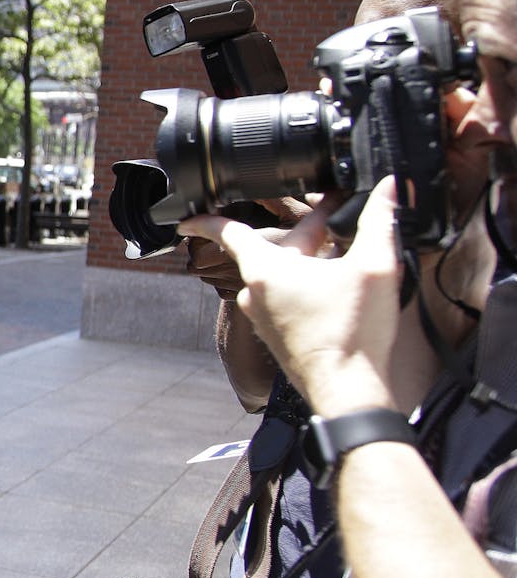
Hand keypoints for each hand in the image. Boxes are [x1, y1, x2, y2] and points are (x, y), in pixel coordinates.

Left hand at [179, 180, 405, 417]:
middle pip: (274, 248)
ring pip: (282, 275)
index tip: (188, 217)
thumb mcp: (375, 265)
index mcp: (266, 270)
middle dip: (307, 231)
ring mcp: (263, 317)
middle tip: (337, 212)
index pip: (228, 232)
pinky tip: (338, 287)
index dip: (207, 219)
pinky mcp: (276, 335)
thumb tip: (389, 186)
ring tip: (345, 252)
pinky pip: (286, 298)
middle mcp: (255, 293)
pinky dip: (307, 285)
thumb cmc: (352, 335)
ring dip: (310, 260)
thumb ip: (381, 220)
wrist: (346, 390)